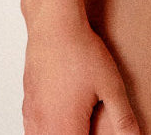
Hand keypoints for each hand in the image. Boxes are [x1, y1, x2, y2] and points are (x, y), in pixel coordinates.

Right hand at [23, 21, 140, 133]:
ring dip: (60, 134)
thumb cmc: (81, 52)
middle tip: (90, 127)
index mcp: (65, 127)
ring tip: (77, 125)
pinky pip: (32, 130)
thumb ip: (123, 117)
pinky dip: (45, 131)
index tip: (97, 133)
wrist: (54, 25)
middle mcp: (43, 126)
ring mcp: (32, 115)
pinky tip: (59, 120)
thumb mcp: (111, 84)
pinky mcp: (27, 104)